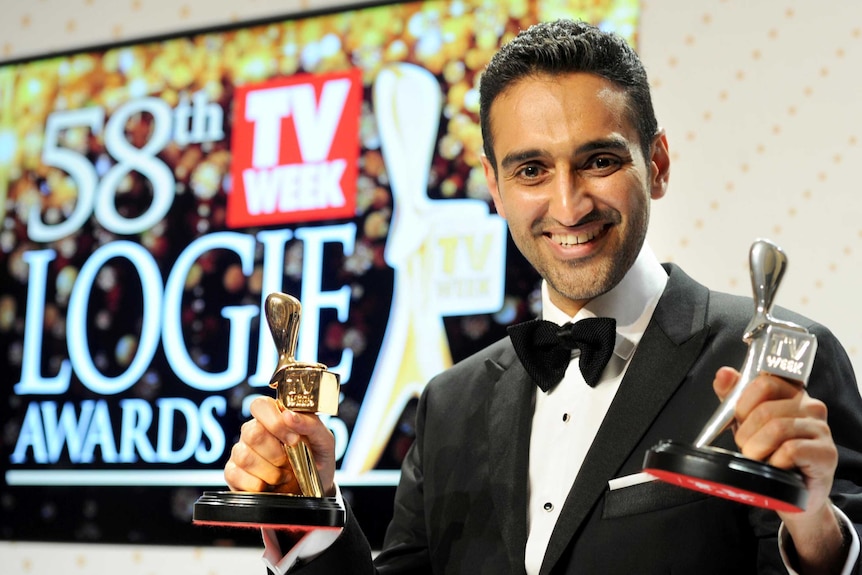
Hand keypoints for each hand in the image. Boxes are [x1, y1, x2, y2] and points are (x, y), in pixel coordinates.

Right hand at [224, 396, 336, 495]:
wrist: (312, 490)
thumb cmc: (316, 459)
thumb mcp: (324, 441)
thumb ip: (311, 424)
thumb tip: (289, 415)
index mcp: (274, 416)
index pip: (260, 405)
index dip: (275, 422)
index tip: (294, 440)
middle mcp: (253, 431)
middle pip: (252, 433)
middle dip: (276, 453)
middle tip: (290, 461)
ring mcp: (241, 451)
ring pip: (245, 457)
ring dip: (271, 472)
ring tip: (283, 475)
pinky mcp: (233, 473)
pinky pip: (235, 476)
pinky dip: (258, 485)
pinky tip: (268, 486)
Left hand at [713, 367, 845, 572]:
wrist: (792, 494)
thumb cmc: (770, 453)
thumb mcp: (746, 422)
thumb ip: (733, 396)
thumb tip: (723, 373)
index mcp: (791, 393)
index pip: (765, 382)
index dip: (744, 402)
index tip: (740, 420)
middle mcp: (810, 406)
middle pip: (766, 409)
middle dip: (746, 432)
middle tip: (746, 447)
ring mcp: (821, 429)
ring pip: (777, 429)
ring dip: (757, 448)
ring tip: (757, 458)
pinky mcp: (826, 453)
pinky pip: (790, 450)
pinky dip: (774, 462)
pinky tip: (775, 467)